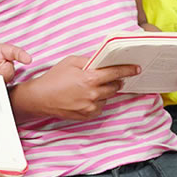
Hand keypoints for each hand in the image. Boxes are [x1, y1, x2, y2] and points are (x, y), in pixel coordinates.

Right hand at [23, 56, 139, 119]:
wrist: (40, 98)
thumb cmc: (54, 78)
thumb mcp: (70, 62)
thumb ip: (89, 61)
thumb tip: (102, 62)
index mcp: (90, 79)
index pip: (115, 73)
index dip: (128, 70)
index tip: (137, 69)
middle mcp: (93, 94)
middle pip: (115, 87)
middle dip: (115, 81)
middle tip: (110, 77)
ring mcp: (90, 107)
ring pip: (107, 98)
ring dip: (104, 92)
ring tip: (89, 87)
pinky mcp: (87, 115)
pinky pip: (100, 107)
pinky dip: (97, 101)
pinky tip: (84, 97)